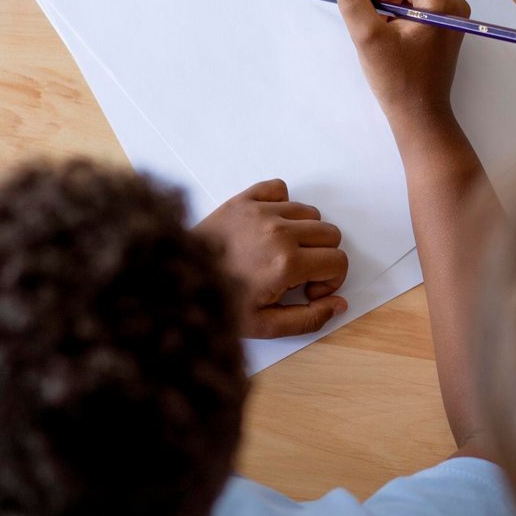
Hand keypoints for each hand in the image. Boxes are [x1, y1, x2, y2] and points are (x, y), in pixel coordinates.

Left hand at [194, 179, 348, 337]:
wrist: (175, 283)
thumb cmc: (219, 304)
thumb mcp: (267, 325)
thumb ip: (310, 318)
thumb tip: (340, 304)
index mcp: (287, 263)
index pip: (338, 260)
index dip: (331, 280)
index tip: (308, 290)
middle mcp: (278, 231)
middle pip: (330, 234)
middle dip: (322, 257)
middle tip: (297, 274)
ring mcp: (260, 211)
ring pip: (310, 213)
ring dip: (304, 234)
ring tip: (281, 253)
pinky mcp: (243, 200)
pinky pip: (280, 189)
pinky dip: (282, 205)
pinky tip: (269, 228)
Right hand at [338, 0, 469, 136]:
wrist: (419, 114)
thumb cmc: (400, 81)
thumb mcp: (368, 39)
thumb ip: (355, 4)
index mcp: (443, 2)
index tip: (375, 6)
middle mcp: (452, 3)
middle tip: (376, 23)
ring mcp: (448, 14)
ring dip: (388, 5)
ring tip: (384, 35)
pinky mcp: (440, 25)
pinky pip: (412, 3)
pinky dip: (395, 15)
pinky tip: (391, 40)